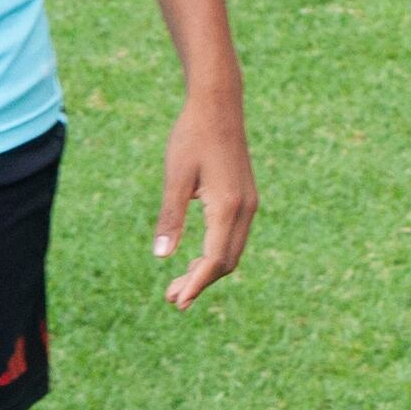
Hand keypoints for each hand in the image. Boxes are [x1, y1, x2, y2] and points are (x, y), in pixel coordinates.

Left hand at [157, 90, 256, 306]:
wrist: (218, 107)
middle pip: (226, 261)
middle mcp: (245, 209)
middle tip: (170, 299)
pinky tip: (194, 259)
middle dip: (199, 282)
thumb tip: (161, 256)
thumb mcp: (174, 178)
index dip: (196, 284)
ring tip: (176, 285)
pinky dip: (215, 254)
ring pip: (231, 251)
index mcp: (228, 207)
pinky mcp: (245, 198)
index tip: (177, 302)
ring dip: (207, 271)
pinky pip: (233, 237)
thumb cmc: (191, 138)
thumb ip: (170, 218)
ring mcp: (249, 204)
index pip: (214, 259)